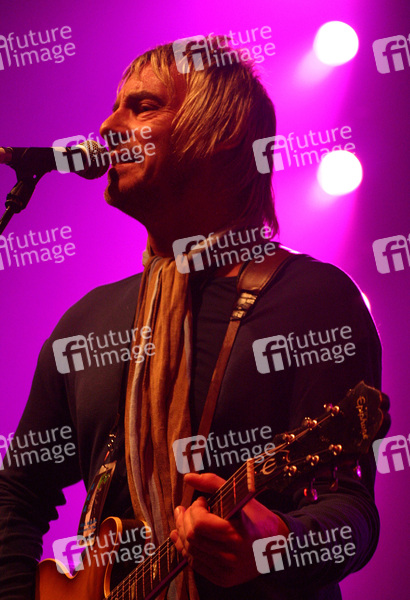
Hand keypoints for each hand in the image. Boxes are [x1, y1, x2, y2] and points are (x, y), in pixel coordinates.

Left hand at [170, 472, 288, 586]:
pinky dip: (187, 548)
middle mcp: (230, 557)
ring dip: (184, 532)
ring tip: (185, 520)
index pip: (200, 524)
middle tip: (187, 509)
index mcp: (236, 536)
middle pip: (192, 537)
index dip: (195, 509)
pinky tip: (185, 536)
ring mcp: (226, 571)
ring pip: (190, 551)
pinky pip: (195, 564)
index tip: (201, 501)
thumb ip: (213, 483)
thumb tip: (188, 477)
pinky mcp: (223, 579)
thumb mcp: (242, 496)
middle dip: (185, 519)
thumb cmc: (259, 517)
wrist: (279, 546)